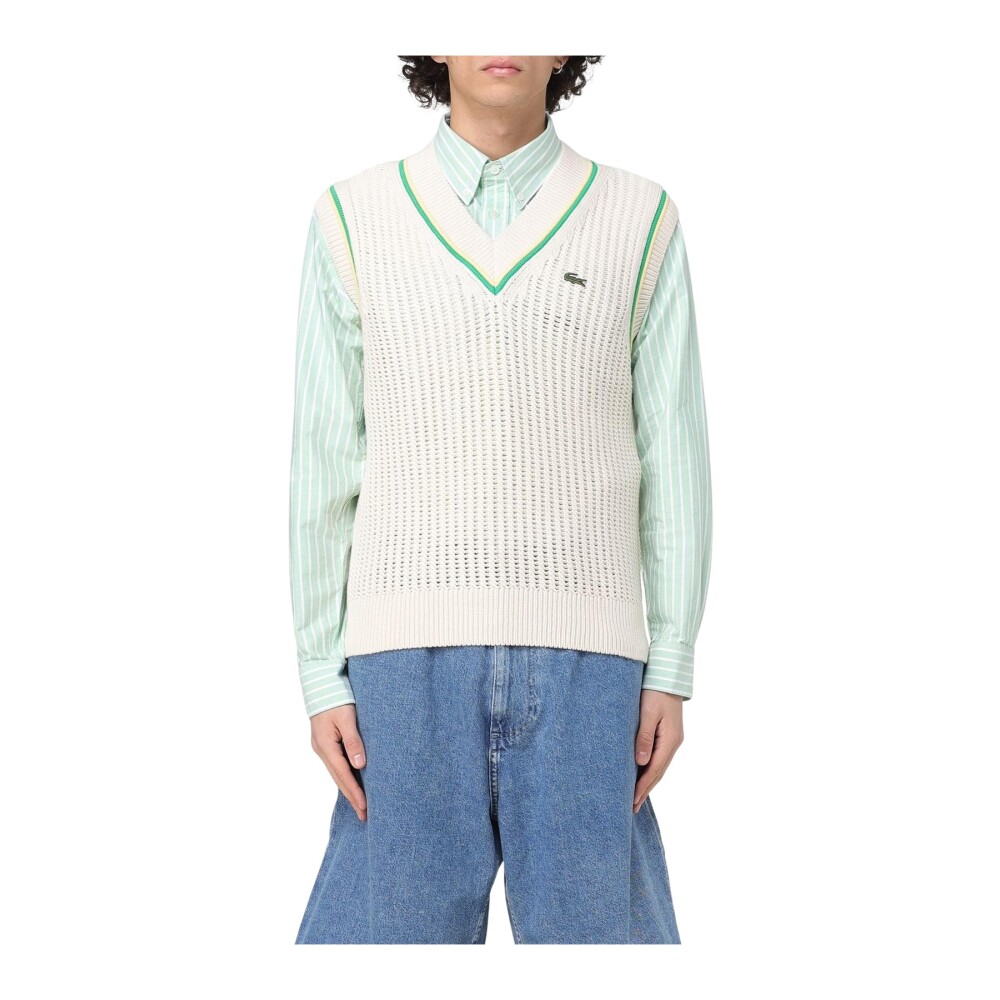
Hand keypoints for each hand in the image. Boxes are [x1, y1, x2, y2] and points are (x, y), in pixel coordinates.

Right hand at [309, 704, 367, 821]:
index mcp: (325, 745)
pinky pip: (336, 764)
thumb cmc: (336, 697)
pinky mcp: (325, 742)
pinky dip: (345, 776)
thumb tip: (360, 765)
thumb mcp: (347, 718)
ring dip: (348, 789)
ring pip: (337, 773)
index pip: (343, 774)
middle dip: (352, 797)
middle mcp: (321, 749)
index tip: (365, 808)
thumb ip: (353, 741)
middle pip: (338, 778)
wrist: (320, 682)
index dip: (355, 792)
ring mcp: (321, 746)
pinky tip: (352, 783)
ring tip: (360, 805)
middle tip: (364, 816)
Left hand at [633, 690, 682, 813]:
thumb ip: (644, 737)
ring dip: (648, 782)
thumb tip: (641, 762)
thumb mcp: (647, 713)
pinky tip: (643, 774)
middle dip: (645, 790)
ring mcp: (672, 739)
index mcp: (670, 740)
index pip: (655, 769)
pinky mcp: (668, 734)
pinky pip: (659, 757)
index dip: (643, 786)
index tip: (632, 801)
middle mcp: (673, 742)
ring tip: (636, 797)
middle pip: (658, 772)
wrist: (668, 676)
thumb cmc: (655, 692)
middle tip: (632, 807)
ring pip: (659, 766)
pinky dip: (650, 769)